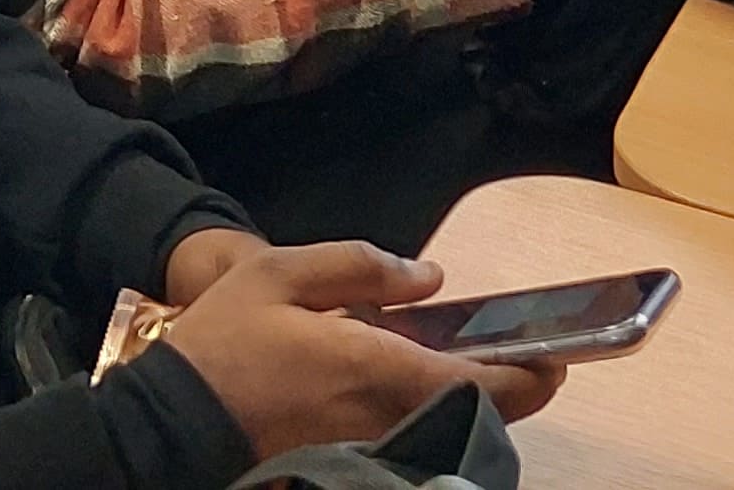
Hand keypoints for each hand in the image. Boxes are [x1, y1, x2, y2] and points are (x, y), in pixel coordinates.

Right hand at [149, 240, 559, 453]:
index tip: (557, 357)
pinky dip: (436, 422)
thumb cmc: (228, 342)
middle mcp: (390, 421)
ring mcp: (374, 451)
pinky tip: (421, 394)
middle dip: (512, 393)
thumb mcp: (280, 274)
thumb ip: (359, 267)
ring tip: (475, 371)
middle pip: (481, 420)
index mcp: (379, 368)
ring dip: (475, 408)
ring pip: (452, 435)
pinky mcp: (354, 466)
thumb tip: (429, 276)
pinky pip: (417, 444)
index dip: (531, 375)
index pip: (485, 385)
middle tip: (523, 360)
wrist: (177, 423)